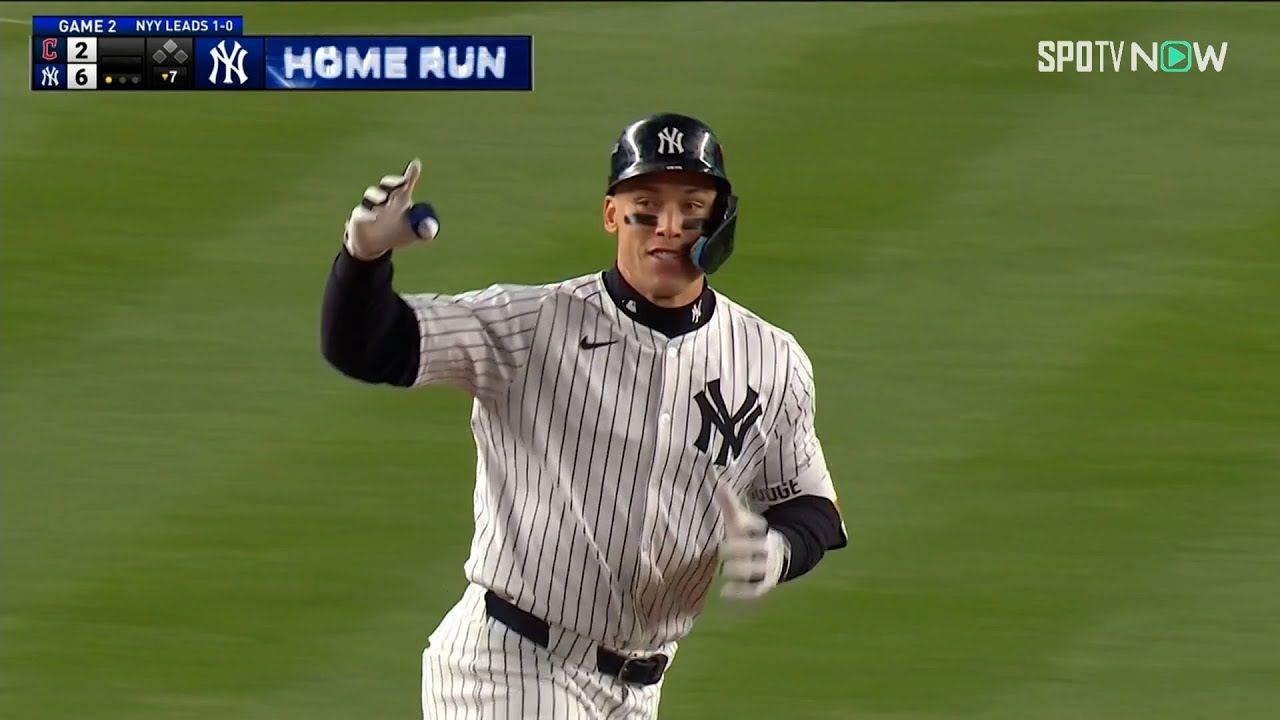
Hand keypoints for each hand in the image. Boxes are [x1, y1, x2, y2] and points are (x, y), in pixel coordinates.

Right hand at [344, 158, 438, 259]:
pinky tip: (373, 218)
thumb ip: (425, 231)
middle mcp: (384, 199)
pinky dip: (366, 214)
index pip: (405, 184)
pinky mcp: (358, 217)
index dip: (411, 174)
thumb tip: (430, 229)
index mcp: (400, 200)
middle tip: (401, 182)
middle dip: (392, 181)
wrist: (375, 247)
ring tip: (383, 199)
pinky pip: (360, 213)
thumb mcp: (414, 235)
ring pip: (371, 194)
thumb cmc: (396, 235)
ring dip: (377, 194)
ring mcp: (370, 207)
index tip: (416, 165)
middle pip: (387, 184)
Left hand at [715, 485, 789, 600]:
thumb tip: (720, 486)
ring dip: (738, 569)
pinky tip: (724, 592)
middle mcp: (766, 549)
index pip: (757, 525)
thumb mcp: (743, 521)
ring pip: (755, 569)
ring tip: (724, 568)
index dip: (749, 524)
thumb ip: (731, 506)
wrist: (776, 557)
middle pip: (754, 547)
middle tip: (722, 548)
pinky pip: (755, 589)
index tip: (736, 525)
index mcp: (762, 531)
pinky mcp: (764, 584)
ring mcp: (767, 568)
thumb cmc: (750, 537)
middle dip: (738, 547)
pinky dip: (741, 592)